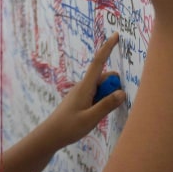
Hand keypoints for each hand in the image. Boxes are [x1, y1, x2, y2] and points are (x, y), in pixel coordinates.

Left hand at [42, 33, 124, 147]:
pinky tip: (96, 116)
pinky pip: (97, 96)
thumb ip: (107, 105)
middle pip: (105, 78)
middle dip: (114, 86)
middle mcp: (84, 86)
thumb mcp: (90, 118)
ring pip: (102, 88)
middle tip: (111, 106)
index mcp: (85, 86)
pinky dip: (102, 102)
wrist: (50, 136)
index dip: (108, 48)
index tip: (116, 35)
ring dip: (108, 97)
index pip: (99, 62)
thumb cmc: (68, 127)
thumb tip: (122, 92)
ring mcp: (82, 93)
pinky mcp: (81, 101)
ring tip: (99, 116)